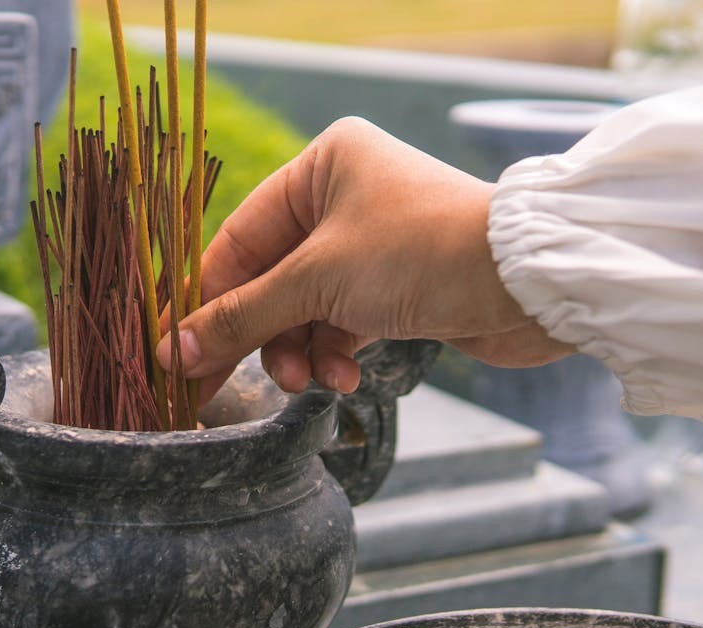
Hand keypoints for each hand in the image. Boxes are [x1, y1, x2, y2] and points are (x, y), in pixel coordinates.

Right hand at [156, 117, 573, 400]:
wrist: (527, 285)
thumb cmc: (421, 254)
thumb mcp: (318, 281)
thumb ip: (243, 317)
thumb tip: (174, 353)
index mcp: (320, 166)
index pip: (238, 240)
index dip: (205, 302)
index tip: (176, 355)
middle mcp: (344, 197)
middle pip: (269, 279)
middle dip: (260, 335)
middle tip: (227, 386)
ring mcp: (371, 243)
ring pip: (305, 308)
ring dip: (300, 351)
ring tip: (310, 380)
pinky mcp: (396, 285)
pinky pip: (342, 323)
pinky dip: (336, 353)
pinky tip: (345, 377)